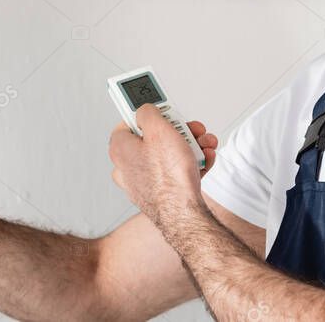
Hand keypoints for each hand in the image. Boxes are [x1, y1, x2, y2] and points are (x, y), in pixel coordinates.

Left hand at [108, 104, 218, 225]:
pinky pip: (175, 172)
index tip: (162, 110)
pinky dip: (191, 164)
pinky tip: (203, 161)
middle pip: (154, 138)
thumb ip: (148, 112)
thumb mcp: (159, 128)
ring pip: (168, 154)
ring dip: (190, 147)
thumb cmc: (169, 176)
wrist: (184, 213)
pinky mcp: (159, 193)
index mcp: (120, 148)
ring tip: (204, 146)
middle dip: (179, 131)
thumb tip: (145, 110)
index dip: (149, 115)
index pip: (129, 122)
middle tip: (191, 130)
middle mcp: (127, 166)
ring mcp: (143, 181)